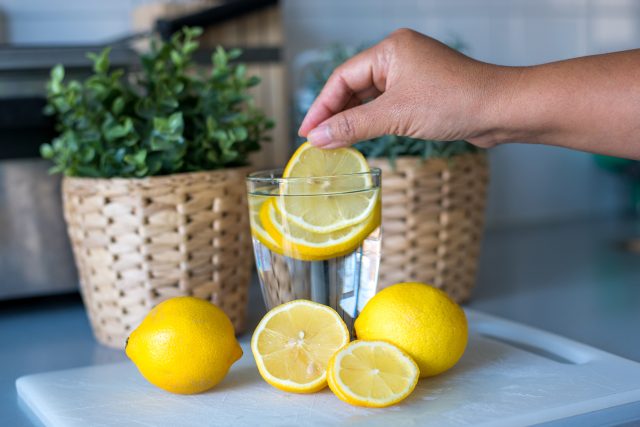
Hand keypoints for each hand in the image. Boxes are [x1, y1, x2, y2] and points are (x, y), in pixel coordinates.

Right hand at [298, 28, 502, 148]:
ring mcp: (412, 75)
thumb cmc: (456, 101)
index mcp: (390, 50)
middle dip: (336, 115)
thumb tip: (318, 137)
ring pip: (371, 99)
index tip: (307, 132)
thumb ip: (352, 126)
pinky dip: (373, 123)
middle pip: (354, 87)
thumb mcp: (395, 115)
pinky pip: (388, 107)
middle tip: (317, 141)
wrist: (501, 110)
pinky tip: (361, 139)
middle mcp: (399, 58)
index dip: (322, 106)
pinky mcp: (422, 93)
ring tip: (334, 144)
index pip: (343, 77)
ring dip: (353, 121)